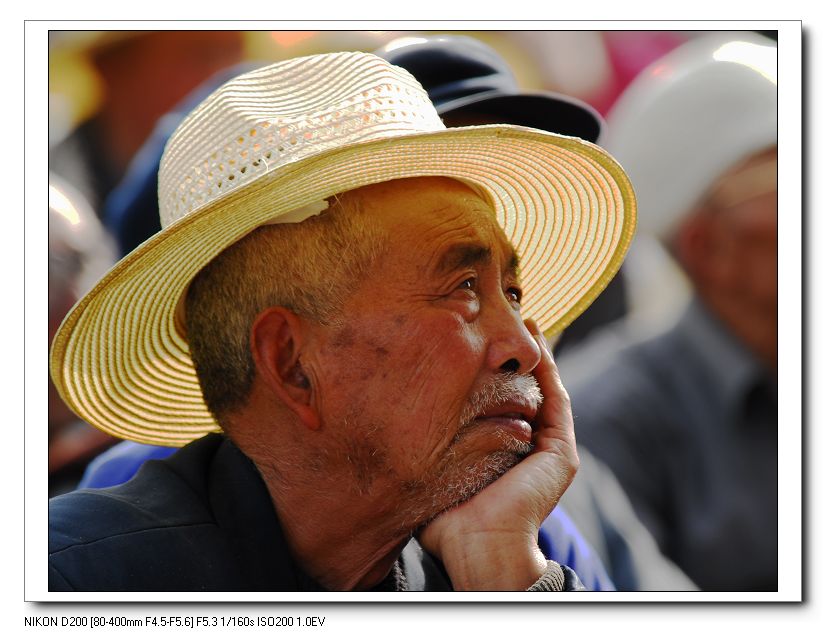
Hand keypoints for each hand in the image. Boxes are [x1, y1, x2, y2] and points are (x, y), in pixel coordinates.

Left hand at [417, 319, 577, 589]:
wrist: (477, 549)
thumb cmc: (447, 521)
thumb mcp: (433, 473)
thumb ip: (426, 448)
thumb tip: (390, 420)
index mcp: (502, 453)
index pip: (500, 404)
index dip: (491, 372)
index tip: (473, 340)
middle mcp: (527, 449)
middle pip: (523, 392)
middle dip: (513, 357)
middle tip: (500, 319)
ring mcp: (548, 451)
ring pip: (543, 391)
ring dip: (536, 356)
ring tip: (522, 321)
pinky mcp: (561, 454)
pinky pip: (557, 403)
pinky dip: (549, 372)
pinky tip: (538, 344)